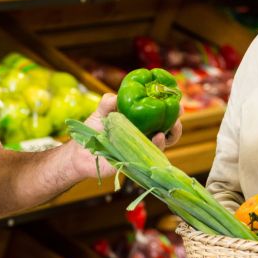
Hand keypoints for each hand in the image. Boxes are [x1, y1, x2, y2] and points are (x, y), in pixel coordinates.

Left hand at [67, 94, 183, 180]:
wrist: (81, 152)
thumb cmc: (93, 129)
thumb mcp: (101, 111)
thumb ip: (108, 102)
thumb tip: (114, 97)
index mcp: (140, 120)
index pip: (161, 113)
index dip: (171, 108)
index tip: (176, 101)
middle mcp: (144, 133)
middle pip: (168, 129)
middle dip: (176, 122)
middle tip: (176, 114)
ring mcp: (143, 147)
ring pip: (165, 142)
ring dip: (171, 134)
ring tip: (170, 127)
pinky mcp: (138, 160)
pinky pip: (152, 154)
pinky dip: (158, 145)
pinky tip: (158, 137)